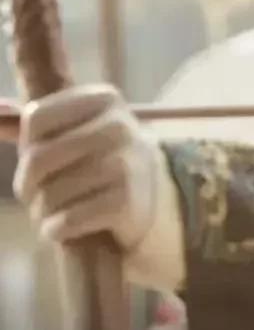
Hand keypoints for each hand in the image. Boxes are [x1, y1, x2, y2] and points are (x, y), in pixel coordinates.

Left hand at [12, 85, 160, 249]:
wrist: (150, 197)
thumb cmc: (99, 160)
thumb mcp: (75, 130)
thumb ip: (35, 122)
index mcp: (105, 99)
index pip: (36, 117)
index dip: (27, 145)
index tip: (39, 158)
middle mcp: (120, 126)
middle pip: (39, 157)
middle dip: (27, 184)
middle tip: (34, 195)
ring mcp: (126, 164)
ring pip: (50, 194)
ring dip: (42, 211)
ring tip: (54, 211)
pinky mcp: (126, 202)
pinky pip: (66, 221)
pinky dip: (56, 229)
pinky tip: (65, 226)